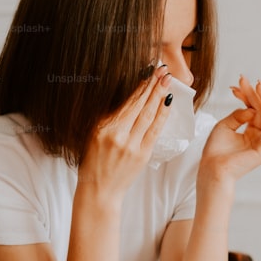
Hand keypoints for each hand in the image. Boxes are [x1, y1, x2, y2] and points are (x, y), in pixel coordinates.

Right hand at [78, 65, 173, 199]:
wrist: (99, 191)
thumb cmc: (92, 162)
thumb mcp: (92, 135)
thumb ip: (106, 117)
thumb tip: (127, 96)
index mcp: (102, 128)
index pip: (126, 101)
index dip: (139, 85)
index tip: (148, 71)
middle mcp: (117, 135)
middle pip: (139, 105)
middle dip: (153, 85)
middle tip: (163, 69)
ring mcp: (132, 146)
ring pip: (149, 115)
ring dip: (159, 96)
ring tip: (167, 80)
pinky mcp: (142, 155)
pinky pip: (155, 131)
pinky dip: (162, 115)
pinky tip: (168, 102)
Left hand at [199, 75, 260, 186]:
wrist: (212, 168)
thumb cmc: (215, 151)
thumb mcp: (225, 125)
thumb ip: (239, 115)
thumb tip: (251, 109)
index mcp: (249, 133)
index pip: (253, 110)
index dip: (247, 96)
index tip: (239, 83)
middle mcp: (258, 137)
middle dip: (256, 95)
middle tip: (249, 81)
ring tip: (260, 87)